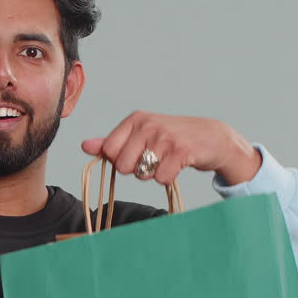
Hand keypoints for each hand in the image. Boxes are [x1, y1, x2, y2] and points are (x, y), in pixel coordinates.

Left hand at [80, 112, 260, 185]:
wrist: (212, 138)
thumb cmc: (171, 139)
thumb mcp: (140, 135)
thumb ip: (112, 142)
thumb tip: (85, 146)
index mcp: (135, 119)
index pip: (108, 151)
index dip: (121, 160)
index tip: (138, 154)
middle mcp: (148, 124)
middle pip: (122, 166)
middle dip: (137, 170)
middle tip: (155, 159)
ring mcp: (165, 137)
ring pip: (142, 174)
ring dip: (154, 174)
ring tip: (167, 161)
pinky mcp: (181, 151)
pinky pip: (160, 178)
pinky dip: (168, 178)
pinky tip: (177, 166)